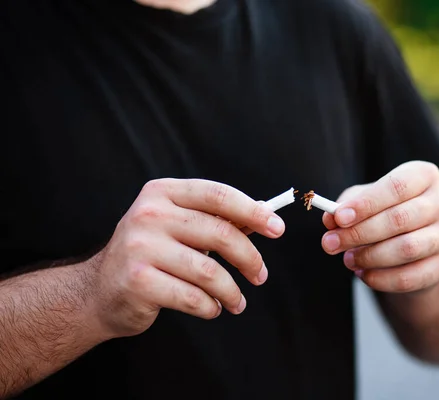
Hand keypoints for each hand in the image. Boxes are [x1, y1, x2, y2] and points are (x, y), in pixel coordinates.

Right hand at [88, 179, 285, 337]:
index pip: (218, 195)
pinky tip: (212, 308)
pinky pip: (192, 297)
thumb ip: (218, 218)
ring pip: (209, 271)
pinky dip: (210, 307)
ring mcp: (140, 247)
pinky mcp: (137, 281)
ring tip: (236, 301)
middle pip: (220, 232)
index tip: (278, 228)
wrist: (98, 291)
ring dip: (232, 291)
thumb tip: (263, 212)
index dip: (253, 211)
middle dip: (249, 258)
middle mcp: (149, 214)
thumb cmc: (149, 255)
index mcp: (163, 192)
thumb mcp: (179, 226)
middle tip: (261, 275)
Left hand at [321, 161, 438, 292]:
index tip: (339, 218)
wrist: (414, 244)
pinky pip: (410, 277)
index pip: (396, 187)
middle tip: (330, 243)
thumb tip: (331, 219)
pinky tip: (364, 274)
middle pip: (399, 219)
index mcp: (424, 176)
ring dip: (369, 257)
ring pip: (406, 249)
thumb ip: (346, 206)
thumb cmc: (385, 212)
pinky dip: (381, 279)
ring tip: (347, 259)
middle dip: (359, 233)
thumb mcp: (364, 201)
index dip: (366, 204)